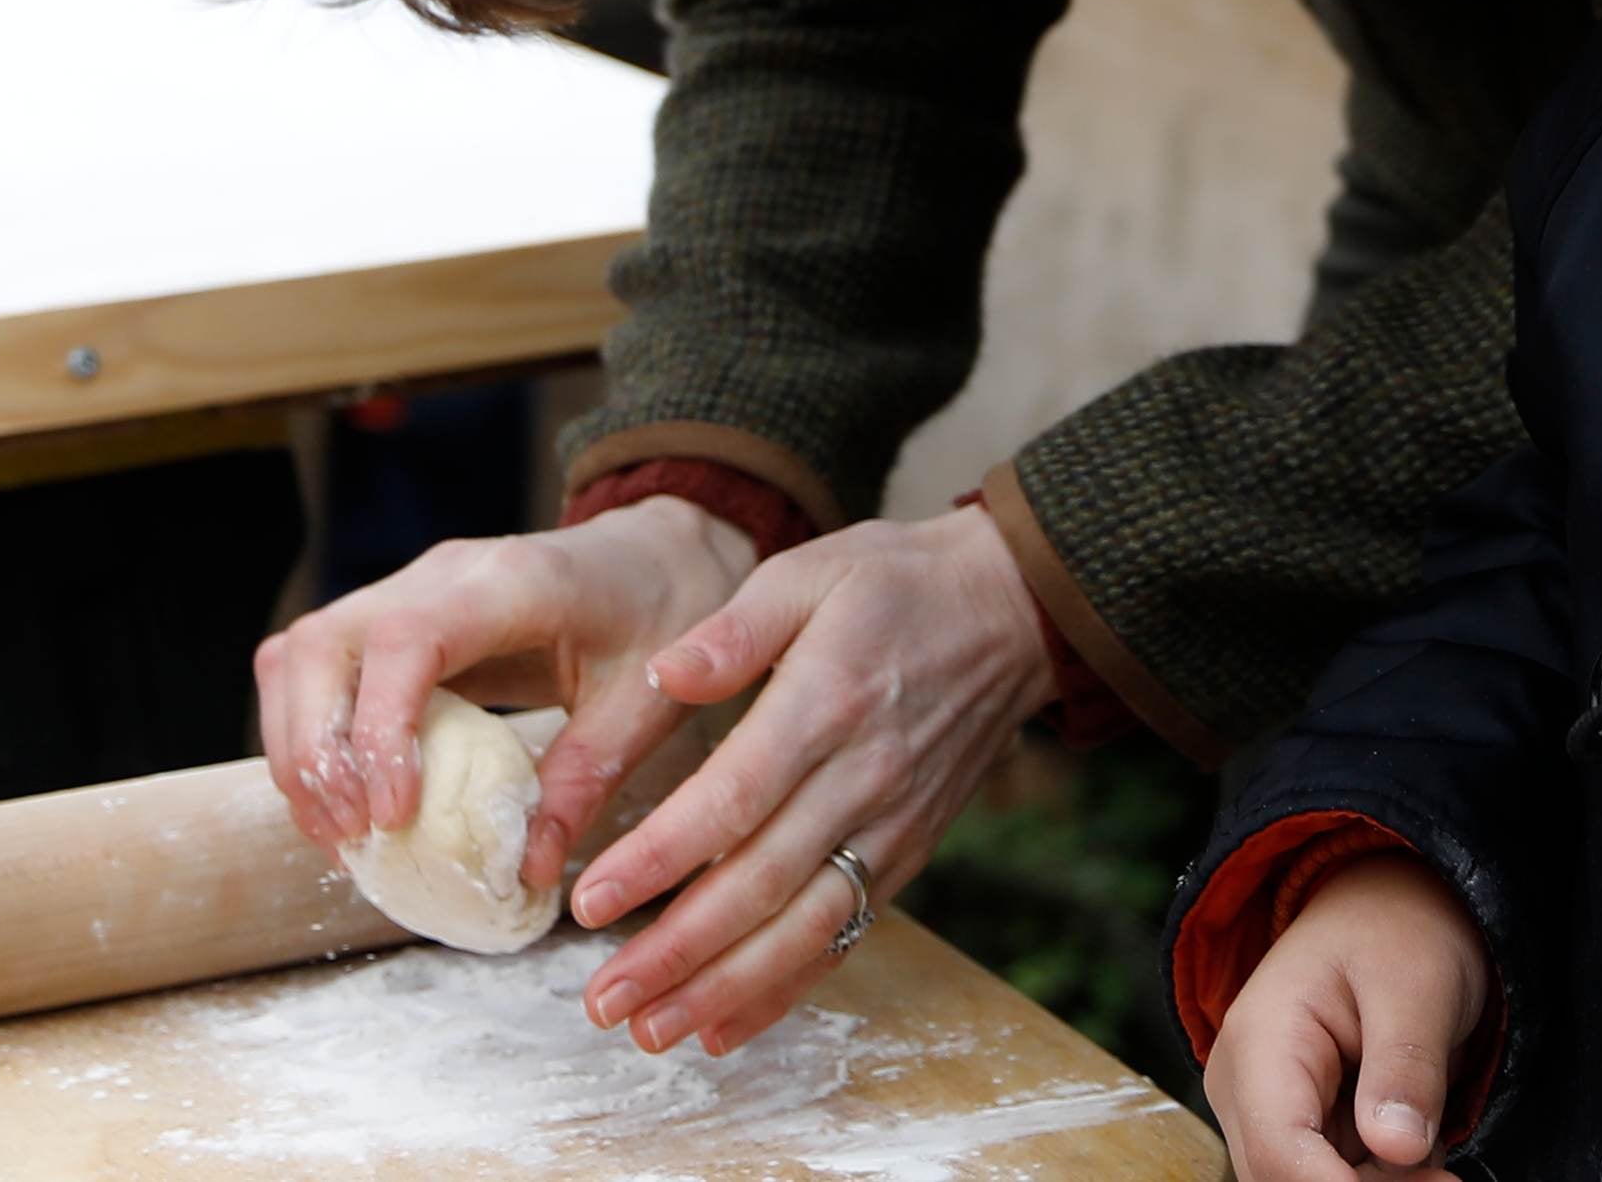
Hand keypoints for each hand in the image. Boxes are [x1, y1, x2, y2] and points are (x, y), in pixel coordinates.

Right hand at [256, 498, 759, 864]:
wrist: (661, 549)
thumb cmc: (665, 614)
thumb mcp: (645, 704)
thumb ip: (584, 782)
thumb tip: (526, 872)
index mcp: (511, 582)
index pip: (404, 641)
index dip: (379, 730)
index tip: (393, 815)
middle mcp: (439, 575)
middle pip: (322, 643)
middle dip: (316, 749)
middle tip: (353, 837)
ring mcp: (408, 590)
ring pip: (301, 653)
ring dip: (300, 748)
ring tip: (339, 835)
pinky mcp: (394, 618)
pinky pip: (319, 667)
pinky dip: (312, 735)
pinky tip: (345, 802)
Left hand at [561, 502, 1060, 1057]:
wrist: (1010, 612)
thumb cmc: (894, 584)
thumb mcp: (810, 571)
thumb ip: (733, 627)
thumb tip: (664, 674)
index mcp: (827, 702)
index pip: (735, 798)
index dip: (662, 857)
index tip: (591, 901)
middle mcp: (864, 778)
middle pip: (763, 884)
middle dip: (677, 952)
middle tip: (602, 1000)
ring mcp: (892, 825)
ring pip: (805, 928)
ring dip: (726, 989)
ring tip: (649, 1030)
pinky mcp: (908, 854)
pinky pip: (845, 934)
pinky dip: (786, 988)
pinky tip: (724, 1027)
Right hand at [1200, 854, 1487, 1181]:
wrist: (1387, 907)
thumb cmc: (1399, 931)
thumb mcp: (1418, 984)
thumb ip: (1405, 1065)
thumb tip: (1399, 1150)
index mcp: (1260, 1042)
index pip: (1280, 1153)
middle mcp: (1244, 1087)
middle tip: (1446, 1171)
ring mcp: (1265, 1110)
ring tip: (1430, 1134)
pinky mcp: (1296, 1127)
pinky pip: (1332, 1176)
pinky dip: (1381, 1174)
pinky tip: (1413, 1135)